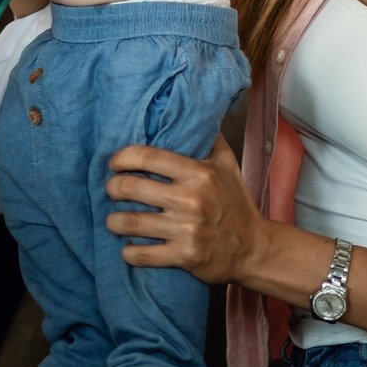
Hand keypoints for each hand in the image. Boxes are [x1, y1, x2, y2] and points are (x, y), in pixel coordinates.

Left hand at [104, 136, 266, 286]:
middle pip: (130, 188)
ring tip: (114, 219)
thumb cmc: (235, 202)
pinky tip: (128, 247)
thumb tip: (190, 110)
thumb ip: (207, 138)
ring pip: (130, 222)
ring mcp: (187, 230)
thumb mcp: (227, 164)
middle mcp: (191, 200)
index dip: (122, 158)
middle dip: (112, 189)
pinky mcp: (185, 256)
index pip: (146, 157)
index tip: (115, 164)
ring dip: (114, 221)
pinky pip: (142, 254)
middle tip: (112, 191)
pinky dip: (129, 252)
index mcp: (198, 173)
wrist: (254, 248)